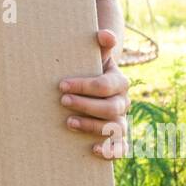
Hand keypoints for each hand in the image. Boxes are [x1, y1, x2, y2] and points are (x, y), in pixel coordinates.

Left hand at [57, 29, 130, 159]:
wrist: (93, 87)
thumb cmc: (89, 69)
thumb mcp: (93, 55)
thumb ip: (101, 43)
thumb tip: (104, 34)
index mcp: (120, 81)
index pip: (105, 85)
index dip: (84, 86)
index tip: (61, 85)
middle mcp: (123, 102)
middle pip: (110, 108)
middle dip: (85, 105)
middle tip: (62, 101)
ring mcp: (122, 121)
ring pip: (114, 128)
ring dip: (91, 126)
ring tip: (68, 122)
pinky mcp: (118, 138)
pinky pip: (121, 148)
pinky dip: (110, 151)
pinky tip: (92, 149)